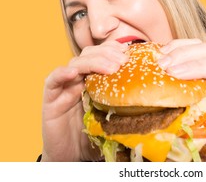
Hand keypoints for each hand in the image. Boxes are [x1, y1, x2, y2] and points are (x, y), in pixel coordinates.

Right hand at [41, 41, 128, 160]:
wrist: (70, 157)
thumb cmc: (93, 137)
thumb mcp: (113, 117)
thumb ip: (125, 106)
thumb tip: (152, 100)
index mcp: (94, 80)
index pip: (102, 55)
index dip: (114, 50)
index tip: (129, 51)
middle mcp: (79, 79)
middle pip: (90, 54)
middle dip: (107, 53)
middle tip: (122, 61)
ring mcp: (64, 87)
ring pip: (75, 64)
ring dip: (93, 62)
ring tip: (111, 67)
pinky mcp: (51, 99)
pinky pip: (53, 81)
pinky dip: (62, 74)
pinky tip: (73, 73)